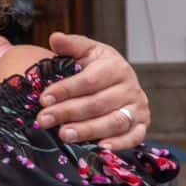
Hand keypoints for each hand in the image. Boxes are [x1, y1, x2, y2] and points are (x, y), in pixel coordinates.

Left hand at [36, 33, 149, 149]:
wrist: (118, 80)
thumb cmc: (98, 66)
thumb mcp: (86, 51)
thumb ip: (71, 45)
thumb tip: (55, 38)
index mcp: (115, 67)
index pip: (89, 80)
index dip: (65, 90)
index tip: (44, 99)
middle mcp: (130, 87)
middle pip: (97, 103)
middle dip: (68, 112)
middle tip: (44, 120)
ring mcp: (138, 107)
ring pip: (114, 121)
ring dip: (88, 130)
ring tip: (64, 135)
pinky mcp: (142, 124)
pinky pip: (134, 137)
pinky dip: (120, 144)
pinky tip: (100, 147)